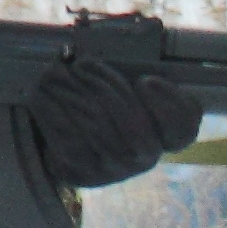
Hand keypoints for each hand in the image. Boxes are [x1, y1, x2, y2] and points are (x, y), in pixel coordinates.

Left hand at [22, 55, 204, 194]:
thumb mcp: (120, 80)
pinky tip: (42, 92)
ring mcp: (115, 169)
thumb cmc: (100, 99)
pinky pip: (69, 139)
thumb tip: (102, 54)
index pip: (183, 125)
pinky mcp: (83, 173)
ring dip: (73, 94)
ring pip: (98, 129)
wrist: (63, 137)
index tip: (146, 80)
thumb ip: (126, 66)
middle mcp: (145, 156)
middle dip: (105, 89)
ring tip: (55, 72)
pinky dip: (54, 111)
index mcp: (165, 132)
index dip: (169, 104)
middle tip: (83, 65)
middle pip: (134, 124)